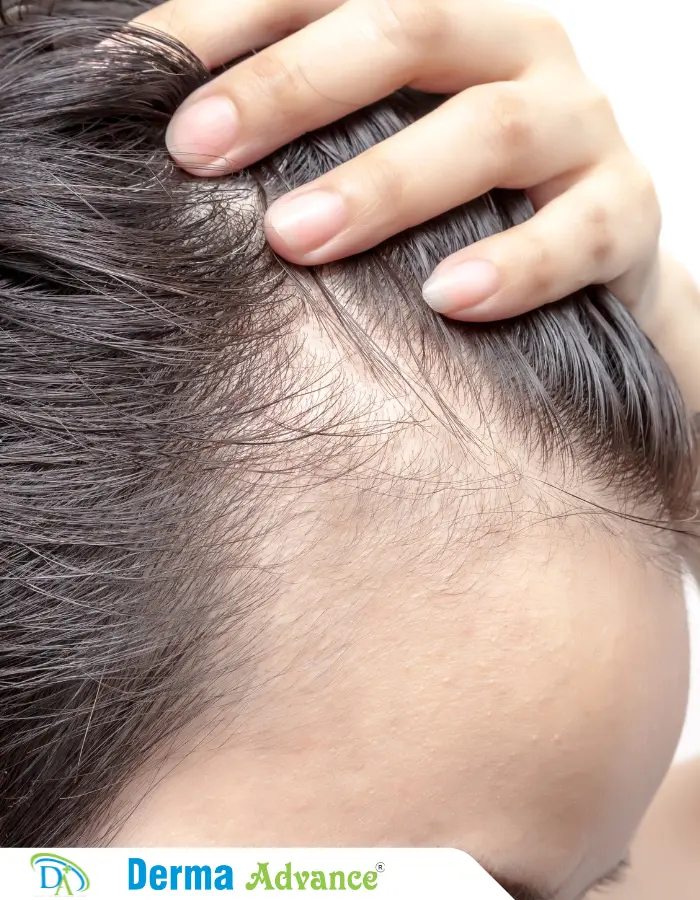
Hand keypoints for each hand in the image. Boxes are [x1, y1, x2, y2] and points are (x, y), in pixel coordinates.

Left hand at [137, 0, 661, 322]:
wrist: (593, 258)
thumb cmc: (463, 206)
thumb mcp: (386, 148)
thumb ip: (307, 137)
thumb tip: (172, 155)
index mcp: (444, 20)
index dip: (227, 25)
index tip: (138, 84)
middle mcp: (516, 49)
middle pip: (403, 28)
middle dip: (290, 89)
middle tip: (198, 154)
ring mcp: (579, 126)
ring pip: (487, 130)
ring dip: (384, 185)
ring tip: (294, 239)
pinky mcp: (628, 213)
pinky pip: (579, 233)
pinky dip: (514, 264)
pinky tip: (446, 301)